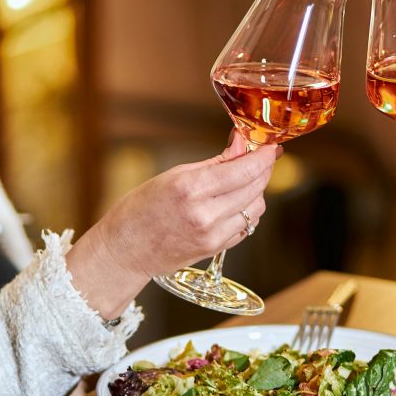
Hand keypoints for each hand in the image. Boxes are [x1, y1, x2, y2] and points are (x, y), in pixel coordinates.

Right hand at [67, 133, 279, 317]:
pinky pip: (246, 226)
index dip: (263, 156)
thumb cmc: (140, 209)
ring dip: (256, 191)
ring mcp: (213, 235)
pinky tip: (234, 202)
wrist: (124, 250)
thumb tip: (242, 144)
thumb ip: (215, 162)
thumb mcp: (174, 175)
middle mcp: (206, 214)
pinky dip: (246, 211)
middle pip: (255, 188)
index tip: (271, 146)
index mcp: (192, 189)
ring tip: (242, 180)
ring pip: (256, 208)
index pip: (244, 170)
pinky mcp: (216, 249)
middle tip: (261, 157)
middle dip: (262, 169)